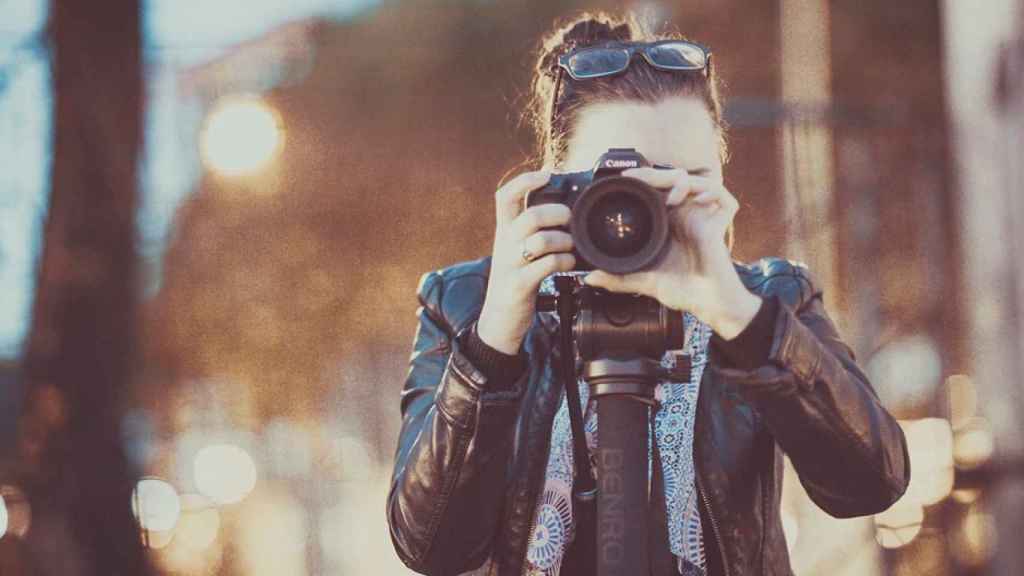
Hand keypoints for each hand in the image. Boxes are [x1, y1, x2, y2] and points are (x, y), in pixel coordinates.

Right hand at [477, 170, 576, 353]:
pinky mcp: (518, 286)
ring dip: (564, 242)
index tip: (547, 175)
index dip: (525, 180)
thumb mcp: (516, 251)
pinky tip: (569, 266)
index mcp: (504, 231)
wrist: (498, 321)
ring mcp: (510, 265)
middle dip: (557, 214)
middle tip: (570, 221)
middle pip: (530, 216)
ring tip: (571, 248)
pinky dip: (563, 263)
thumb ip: (532, 231)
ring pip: (540, 240)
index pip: (505, 196)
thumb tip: (564, 209)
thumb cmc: (515, 281)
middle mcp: (504, 244)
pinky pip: (545, 266)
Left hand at [582, 167, 761, 338]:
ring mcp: (704, 218)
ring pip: (697, 182)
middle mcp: (686, 216)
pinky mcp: (720, 225)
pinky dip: (713, 192)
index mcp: (669, 222)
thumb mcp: (644, 281)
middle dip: (657, 174)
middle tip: (638, 177)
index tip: (624, 178)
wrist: (708, 304)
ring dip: (682, 182)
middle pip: (675, 180)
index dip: (644, 179)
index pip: (657, 190)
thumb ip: (618, 278)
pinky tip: (700, 200)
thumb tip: (589, 278)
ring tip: (671, 197)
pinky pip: (724, 199)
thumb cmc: (683, 291)